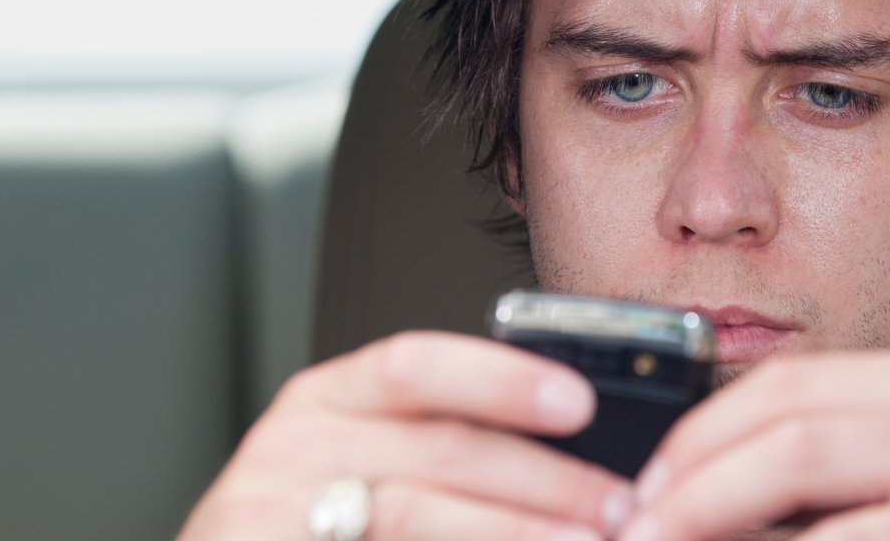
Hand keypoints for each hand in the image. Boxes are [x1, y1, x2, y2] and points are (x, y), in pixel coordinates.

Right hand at [176, 330, 633, 540]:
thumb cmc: (305, 533)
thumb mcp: (359, 466)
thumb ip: (441, 448)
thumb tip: (575, 447)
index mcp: (326, 400)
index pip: (415, 364)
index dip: (501, 378)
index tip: (580, 400)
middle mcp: (292, 446)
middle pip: (438, 449)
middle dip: (546, 479)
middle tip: (619, 504)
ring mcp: (271, 512)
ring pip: (419, 514)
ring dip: (519, 533)